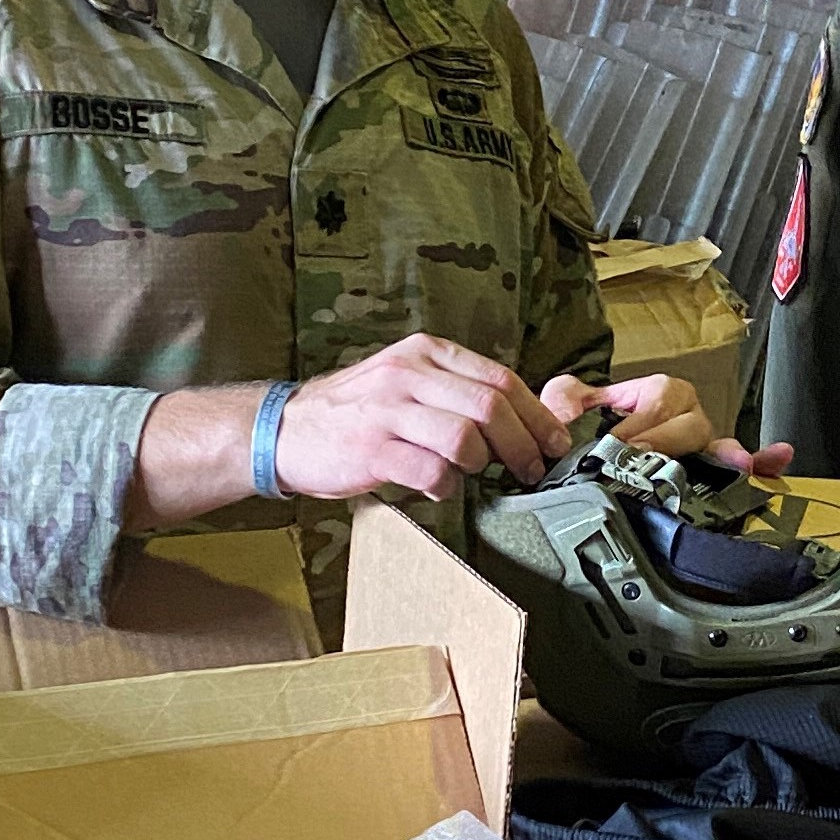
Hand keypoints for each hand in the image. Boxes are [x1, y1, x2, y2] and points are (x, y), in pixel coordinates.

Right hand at [273, 334, 574, 502]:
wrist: (284, 428)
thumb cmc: (357, 411)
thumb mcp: (407, 382)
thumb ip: (457, 392)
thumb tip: (523, 420)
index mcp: (426, 352)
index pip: (500, 378)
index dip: (537, 415)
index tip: (555, 443)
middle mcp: (408, 373)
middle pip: (491, 406)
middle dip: (524, 444)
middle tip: (532, 470)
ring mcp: (388, 410)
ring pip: (464, 437)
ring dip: (481, 464)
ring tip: (474, 474)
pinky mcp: (370, 448)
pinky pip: (430, 470)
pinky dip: (445, 485)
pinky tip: (437, 487)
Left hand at [538, 371, 795, 479]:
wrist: (585, 447)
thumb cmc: (586, 422)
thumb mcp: (568, 402)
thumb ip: (562, 400)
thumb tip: (563, 412)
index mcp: (658, 391)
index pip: (656, 401)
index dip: (638, 424)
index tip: (617, 445)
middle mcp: (686, 413)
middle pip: (688, 425)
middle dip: (665, 444)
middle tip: (642, 461)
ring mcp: (703, 441)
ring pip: (715, 444)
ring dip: (725, 454)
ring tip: (734, 462)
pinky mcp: (712, 467)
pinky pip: (743, 462)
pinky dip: (762, 461)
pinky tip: (777, 461)